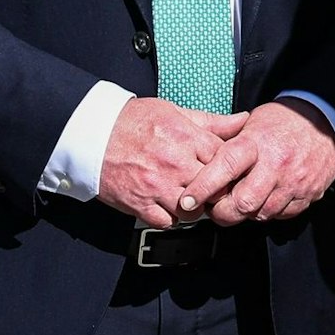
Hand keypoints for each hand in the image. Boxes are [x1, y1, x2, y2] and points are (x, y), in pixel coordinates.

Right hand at [97, 97, 247, 227]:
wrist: (91, 134)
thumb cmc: (131, 121)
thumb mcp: (173, 111)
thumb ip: (211, 121)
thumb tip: (243, 121)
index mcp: (185, 137)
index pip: (225, 159)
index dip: (229, 166)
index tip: (226, 169)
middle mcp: (174, 163)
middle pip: (214, 189)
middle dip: (215, 190)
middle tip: (211, 187)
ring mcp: (157, 187)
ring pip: (194, 212)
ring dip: (194, 208)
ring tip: (189, 197)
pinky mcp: (140, 205)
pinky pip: (168, 223)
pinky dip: (171, 218)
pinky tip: (168, 204)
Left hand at [174, 97, 334, 226]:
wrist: (324, 122)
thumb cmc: (282, 121)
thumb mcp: (249, 123)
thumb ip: (226, 143)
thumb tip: (197, 162)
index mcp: (255, 143)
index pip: (224, 167)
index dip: (203, 187)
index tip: (188, 200)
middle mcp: (275, 165)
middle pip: (243, 203)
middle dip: (223, 212)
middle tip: (214, 208)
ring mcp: (293, 182)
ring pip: (261, 214)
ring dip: (245, 214)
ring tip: (237, 202)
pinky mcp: (308, 195)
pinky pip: (282, 215)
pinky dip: (268, 212)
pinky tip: (262, 200)